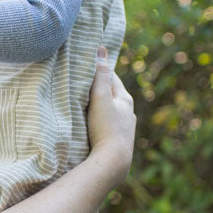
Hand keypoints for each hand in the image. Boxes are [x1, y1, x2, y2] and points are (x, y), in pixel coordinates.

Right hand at [87, 46, 135, 185]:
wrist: (113, 162)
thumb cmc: (106, 128)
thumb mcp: (100, 98)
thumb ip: (99, 75)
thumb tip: (101, 49)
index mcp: (125, 100)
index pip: (112, 78)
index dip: (101, 70)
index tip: (89, 64)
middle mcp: (128, 113)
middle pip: (112, 95)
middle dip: (100, 89)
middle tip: (84, 83)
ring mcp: (125, 129)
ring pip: (111, 112)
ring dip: (101, 107)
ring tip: (87, 104)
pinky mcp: (118, 142)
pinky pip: (109, 126)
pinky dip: (101, 122)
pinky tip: (94, 126)